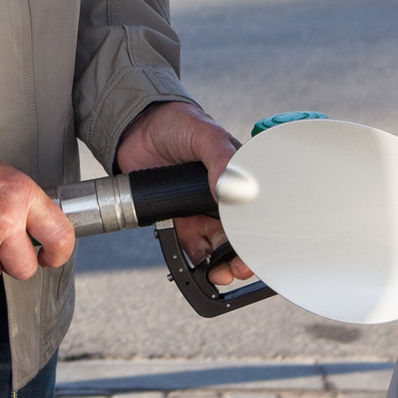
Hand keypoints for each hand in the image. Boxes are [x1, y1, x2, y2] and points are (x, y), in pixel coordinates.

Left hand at [115, 101, 250, 285]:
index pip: (257, 212)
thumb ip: (220, 157)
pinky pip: (191, 246)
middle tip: (235, 270)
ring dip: (220, 264)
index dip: (260, 235)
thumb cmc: (178, 124)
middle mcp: (223, 199)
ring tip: (217, 274)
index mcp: (239, 179)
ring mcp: (200, 210)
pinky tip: (196, 263)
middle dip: (241, 258)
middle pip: (240, 236)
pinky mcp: (178, 218)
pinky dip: (195, 259)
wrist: (136, 127)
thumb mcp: (204, 134)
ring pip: (217, 246)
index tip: (257, 251)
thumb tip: (229, 188)